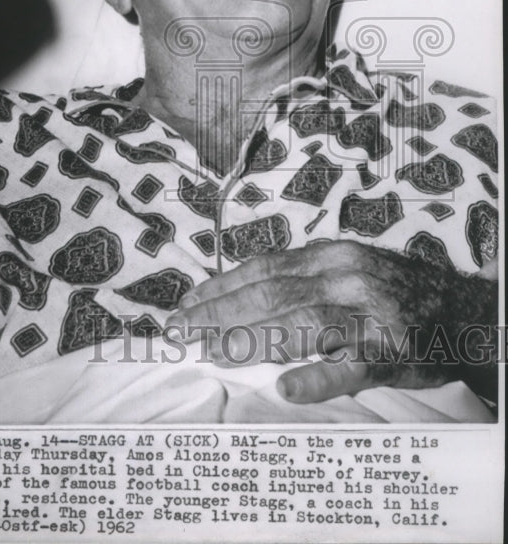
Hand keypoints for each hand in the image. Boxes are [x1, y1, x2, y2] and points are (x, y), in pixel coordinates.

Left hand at [166, 240, 496, 402]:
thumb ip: (302, 278)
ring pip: (300, 324)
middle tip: (180, 332)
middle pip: (271, 294)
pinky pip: (350, 367)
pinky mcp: (390, 353)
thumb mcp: (349, 268)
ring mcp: (369, 315)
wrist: (465, 311)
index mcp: (330, 256)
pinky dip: (318, 377)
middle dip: (220, 313)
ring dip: (251, 339)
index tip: (186, 304)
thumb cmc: (395, 291)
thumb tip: (243, 293)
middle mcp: (345, 278)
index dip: (221, 287)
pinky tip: (286, 388)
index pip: (263, 269)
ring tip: (212, 354)